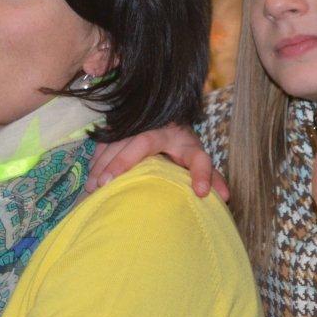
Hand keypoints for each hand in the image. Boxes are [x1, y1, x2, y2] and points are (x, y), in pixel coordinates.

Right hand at [86, 124, 229, 200]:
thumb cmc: (182, 145)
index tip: (200, 194)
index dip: (202, 175)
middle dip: (124, 162)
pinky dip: (98, 157)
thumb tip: (226, 198)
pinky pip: (108, 139)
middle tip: (107, 185)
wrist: (167, 118)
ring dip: (105, 163)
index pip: (199, 157)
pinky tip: (90, 175)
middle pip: (143, 143)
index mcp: (189, 143)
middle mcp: (165, 130)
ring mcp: (141, 124)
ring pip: (120, 139)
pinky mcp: (125, 123)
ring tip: (94, 186)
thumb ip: (209, 176)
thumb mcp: (197, 158)